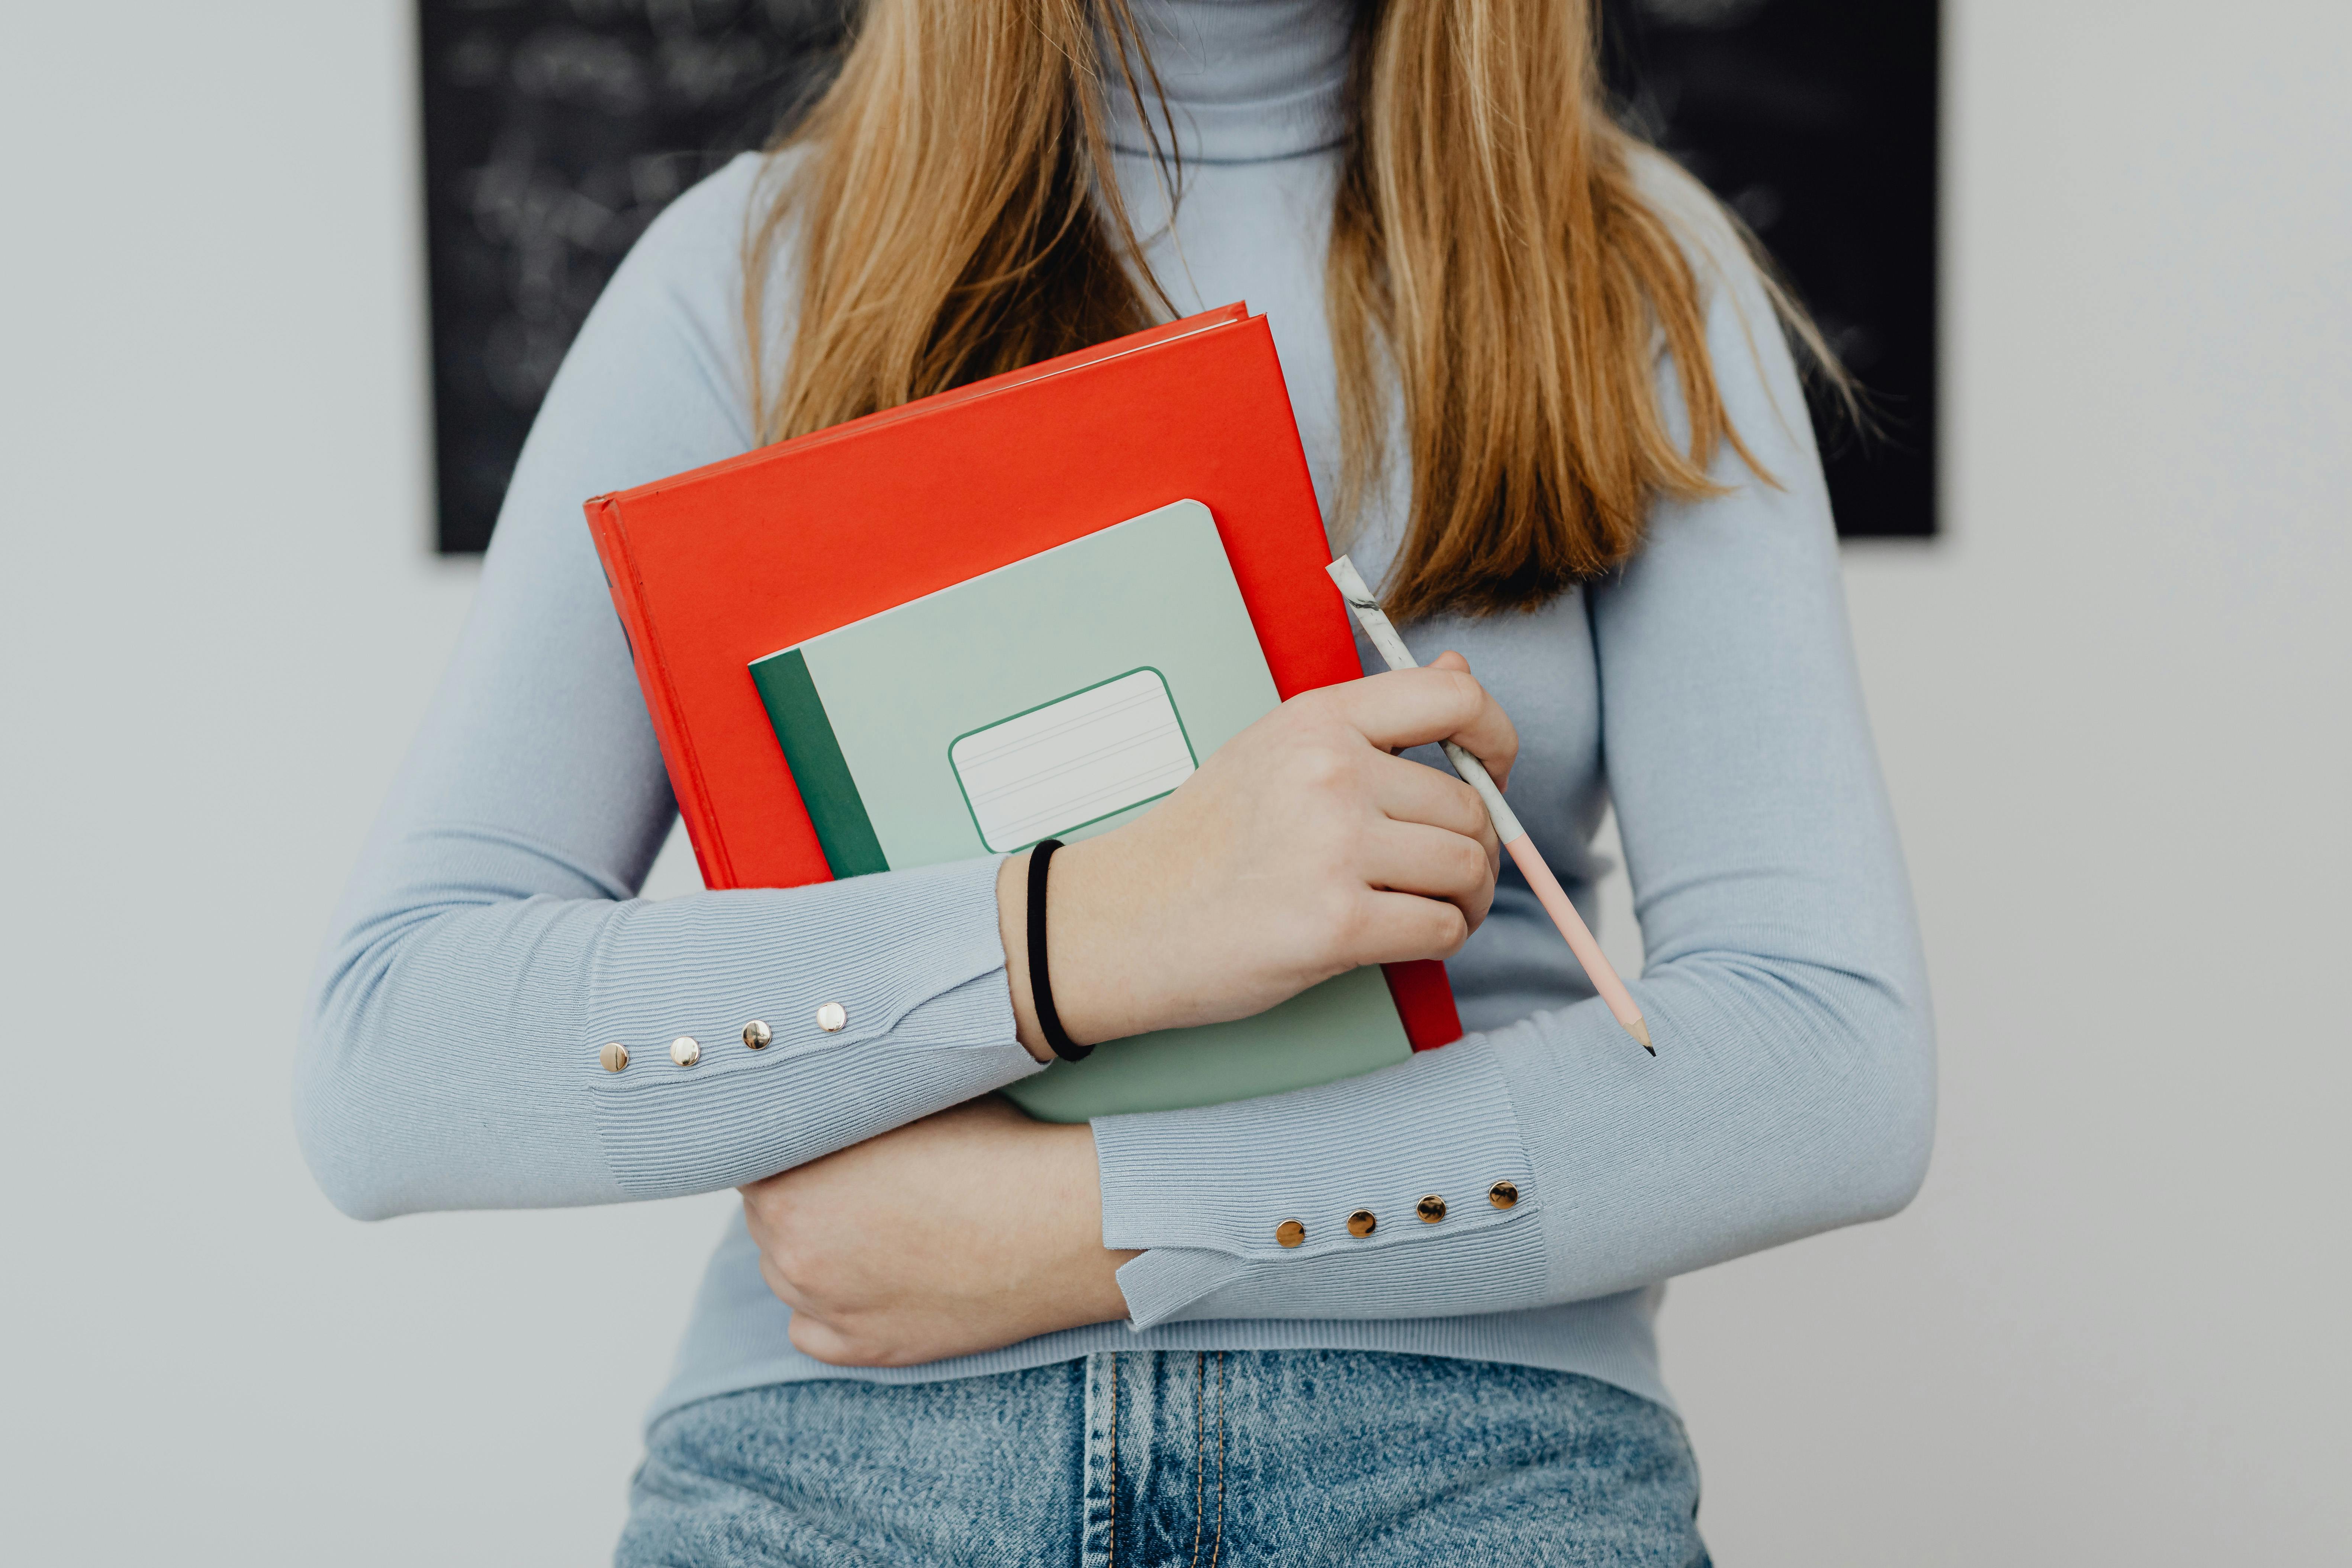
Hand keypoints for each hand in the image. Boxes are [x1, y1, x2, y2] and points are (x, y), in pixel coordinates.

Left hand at [740, 1097, 1137, 1366]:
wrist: (1061, 1224)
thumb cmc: (993, 1150)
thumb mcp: (903, 1100)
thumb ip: (842, 1107)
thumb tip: (818, 1101)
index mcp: (787, 1181)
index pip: (754, 1156)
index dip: (789, 1141)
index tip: (823, 1136)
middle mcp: (791, 1249)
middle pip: (767, 1216)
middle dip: (802, 1195)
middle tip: (859, 1178)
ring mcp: (826, 1306)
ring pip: (788, 1271)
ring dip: (816, 1248)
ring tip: (880, 1225)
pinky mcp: (865, 1350)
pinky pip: (809, 1329)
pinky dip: (828, 1306)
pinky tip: (871, 1280)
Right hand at [998, 651, 1513, 1054]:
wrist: (1126, 920)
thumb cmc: (1204, 842)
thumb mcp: (1277, 748)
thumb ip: (1372, 719)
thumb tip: (1464, 673)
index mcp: (1318, 720)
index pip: (1454, 698)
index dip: (1497, 737)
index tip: (1493, 773)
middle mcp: (1330, 774)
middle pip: (1469, 805)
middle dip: (1475, 848)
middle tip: (1444, 874)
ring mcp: (1333, 849)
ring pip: (1466, 868)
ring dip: (1465, 899)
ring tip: (1427, 908)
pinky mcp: (1335, 925)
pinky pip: (1442, 928)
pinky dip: (1442, 939)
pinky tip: (1407, 939)